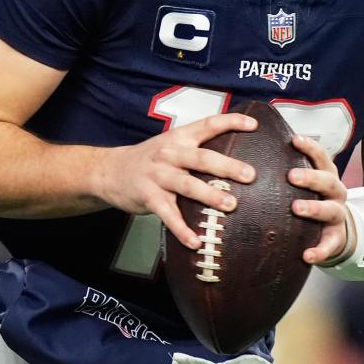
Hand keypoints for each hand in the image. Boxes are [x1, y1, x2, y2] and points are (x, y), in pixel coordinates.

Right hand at [95, 113, 258, 250]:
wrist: (110, 171)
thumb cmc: (150, 160)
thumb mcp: (171, 145)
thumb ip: (196, 149)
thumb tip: (235, 158)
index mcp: (179, 138)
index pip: (207, 125)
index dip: (230, 122)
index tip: (253, 125)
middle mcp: (170, 154)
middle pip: (202, 158)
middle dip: (227, 166)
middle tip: (250, 175)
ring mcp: (158, 176)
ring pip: (188, 185)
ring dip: (210, 196)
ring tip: (230, 205)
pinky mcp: (149, 198)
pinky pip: (168, 215)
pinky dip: (182, 230)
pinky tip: (196, 242)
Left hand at [288, 134, 350, 265]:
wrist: (333, 230)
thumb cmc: (311, 199)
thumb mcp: (305, 182)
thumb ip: (286, 169)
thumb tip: (252, 149)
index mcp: (326, 175)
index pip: (322, 157)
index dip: (310, 147)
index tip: (294, 139)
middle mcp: (335, 192)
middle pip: (328, 181)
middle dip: (311, 177)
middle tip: (292, 176)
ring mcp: (337, 215)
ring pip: (331, 210)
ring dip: (314, 208)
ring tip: (296, 208)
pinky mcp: (335, 238)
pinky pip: (329, 245)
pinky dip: (320, 250)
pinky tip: (307, 255)